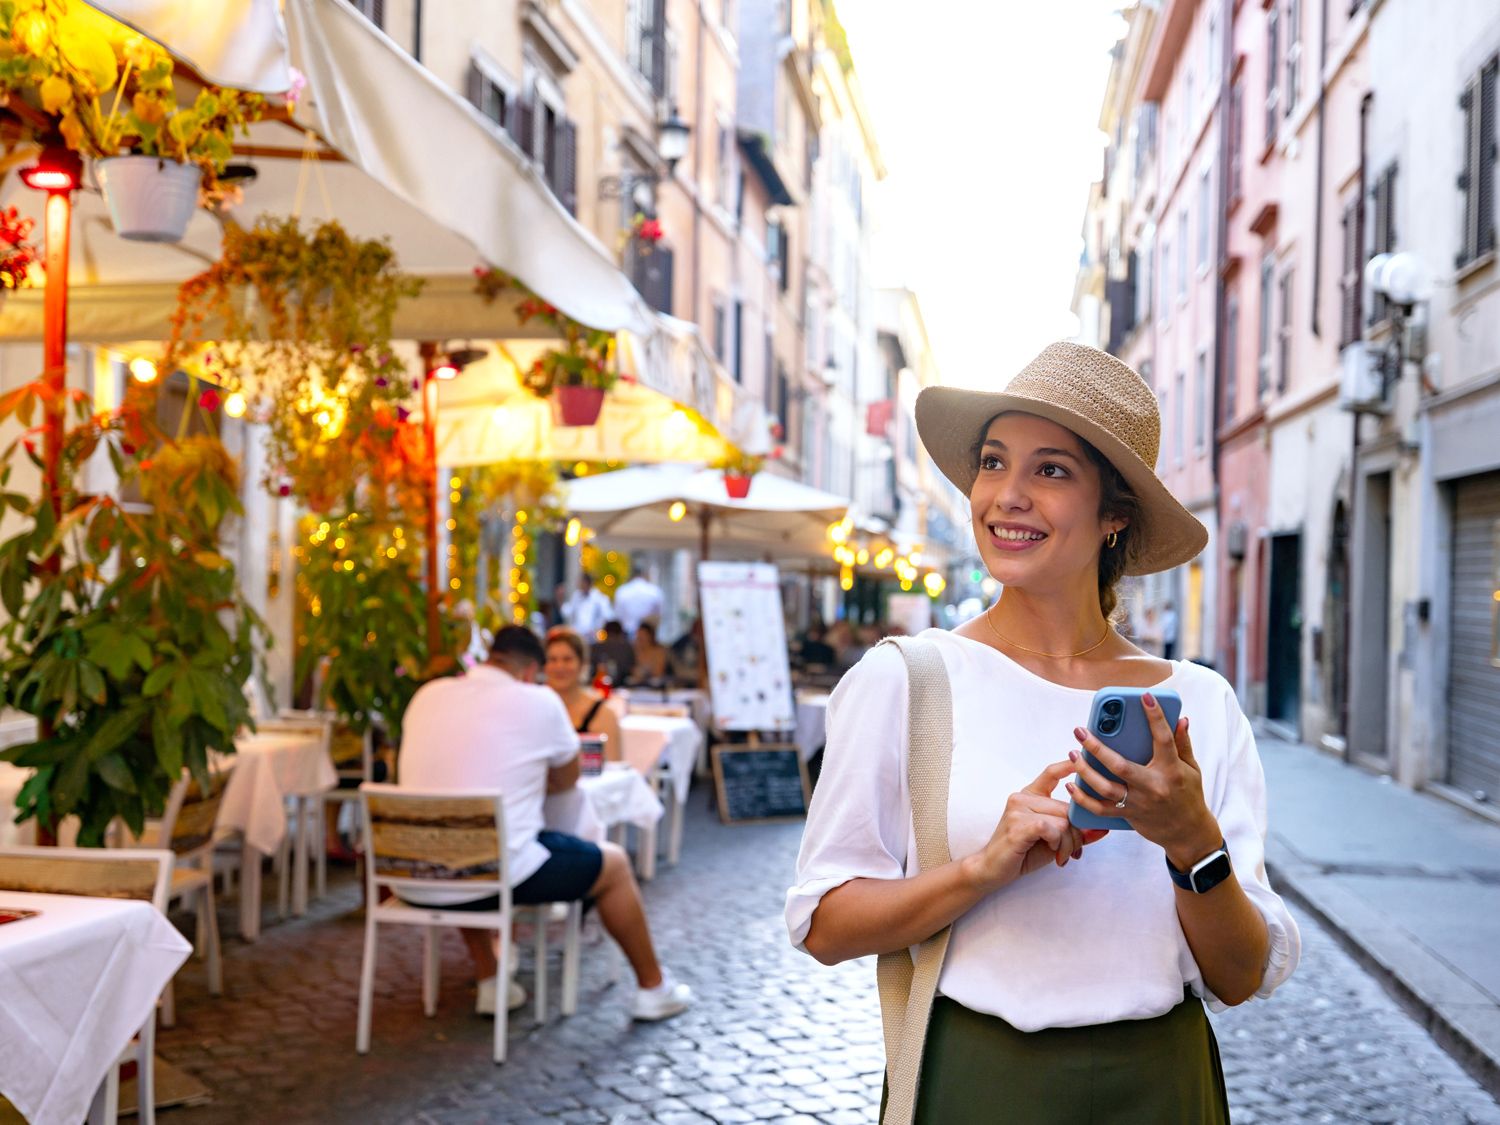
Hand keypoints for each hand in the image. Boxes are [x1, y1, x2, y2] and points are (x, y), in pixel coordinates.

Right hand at [965, 760, 1109, 893]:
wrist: (992, 869)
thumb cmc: (1022, 853)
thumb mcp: (1054, 841)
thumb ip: (1075, 832)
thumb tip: (1102, 828)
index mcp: (1029, 796)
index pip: (1050, 773)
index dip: (1067, 765)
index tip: (1080, 757)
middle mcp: (1022, 798)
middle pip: (1066, 809)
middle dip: (1076, 834)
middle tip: (1074, 852)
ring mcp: (1018, 810)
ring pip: (1062, 821)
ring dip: (1068, 843)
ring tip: (1062, 856)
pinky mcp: (1017, 825)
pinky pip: (1051, 829)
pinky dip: (1057, 843)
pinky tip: (1052, 852)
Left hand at [1064, 693, 1219, 869]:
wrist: (1188, 833)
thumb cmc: (1189, 795)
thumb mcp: (1192, 769)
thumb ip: (1183, 743)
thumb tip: (1181, 718)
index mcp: (1172, 770)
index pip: (1163, 739)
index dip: (1156, 717)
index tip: (1145, 697)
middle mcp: (1154, 786)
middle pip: (1120, 766)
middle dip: (1097, 747)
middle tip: (1080, 731)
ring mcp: (1139, 803)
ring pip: (1105, 787)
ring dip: (1085, 771)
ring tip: (1072, 753)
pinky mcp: (1128, 816)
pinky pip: (1100, 809)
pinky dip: (1083, 798)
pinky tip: (1071, 784)